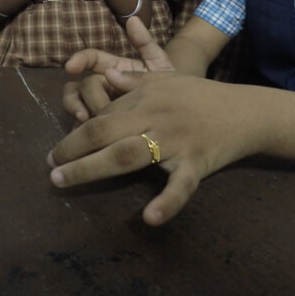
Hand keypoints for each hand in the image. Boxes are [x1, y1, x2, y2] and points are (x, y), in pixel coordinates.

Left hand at [49, 70, 250, 225]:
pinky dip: (166, 202)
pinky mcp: (195, 163)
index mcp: (145, 98)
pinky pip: (180, 185)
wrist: (244, 110)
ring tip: (63, 181)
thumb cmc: (202, 95)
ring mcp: (174, 141)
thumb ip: (135, 80)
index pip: (101, 116)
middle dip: (72, 150)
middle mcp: (154, 118)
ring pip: (127, 155)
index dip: (74, 134)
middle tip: (50, 169)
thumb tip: (108, 77)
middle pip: (104, 133)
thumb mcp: (166, 79)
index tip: (55, 151)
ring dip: (90, 168)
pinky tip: (149, 219)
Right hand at [63, 17, 174, 120]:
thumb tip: (132, 18)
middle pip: (82, 84)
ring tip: (86, 119)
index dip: (79, 59)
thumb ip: (146, 43)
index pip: (91, 58)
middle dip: (88, 94)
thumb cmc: (167, 88)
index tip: (70, 67)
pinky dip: (80, 127)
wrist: (179, 116)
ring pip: (74, 101)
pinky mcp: (97, 124)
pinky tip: (92, 133)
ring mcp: (97, 104)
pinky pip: (80, 124)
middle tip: (100, 106)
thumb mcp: (160, 65)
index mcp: (114, 68)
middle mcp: (103, 85)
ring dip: (74, 108)